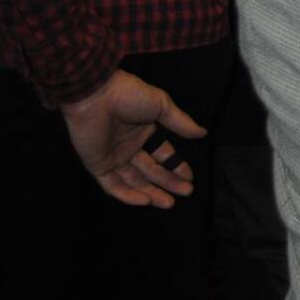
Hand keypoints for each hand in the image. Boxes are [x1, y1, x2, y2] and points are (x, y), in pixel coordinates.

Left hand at [59, 69, 207, 208]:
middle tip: (186, 192)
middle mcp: (130, 147)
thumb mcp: (162, 105)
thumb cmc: (130, 96)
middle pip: (151, 170)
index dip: (176, 166)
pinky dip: (127, 195)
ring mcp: (114, 157)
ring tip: (169, 203)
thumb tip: (203, 133)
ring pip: (134, 181)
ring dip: (151, 192)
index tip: (190, 178)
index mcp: (145, 131)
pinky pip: (112, 185)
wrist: (96, 96)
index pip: (163, 154)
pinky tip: (145, 201)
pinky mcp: (98, 165)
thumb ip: (181, 123)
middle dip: (169, 182)